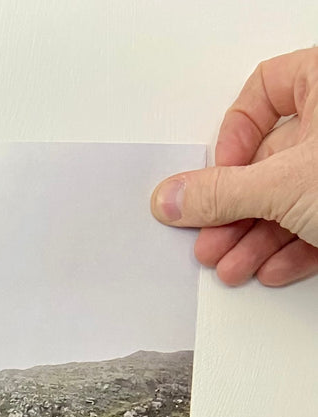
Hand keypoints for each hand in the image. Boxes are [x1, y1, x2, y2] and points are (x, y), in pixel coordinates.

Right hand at [151, 47, 317, 286]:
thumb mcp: (283, 184)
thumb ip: (222, 194)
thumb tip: (172, 198)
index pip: (265, 89)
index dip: (235, 135)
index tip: (220, 174)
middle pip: (268, 160)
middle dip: (234, 211)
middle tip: (211, 237)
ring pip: (288, 200)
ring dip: (253, 240)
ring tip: (232, 264)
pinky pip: (315, 224)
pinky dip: (290, 250)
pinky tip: (270, 268)